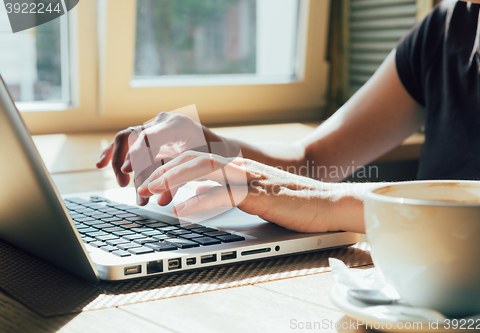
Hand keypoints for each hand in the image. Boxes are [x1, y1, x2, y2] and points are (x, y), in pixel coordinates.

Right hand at [96, 111, 223, 203]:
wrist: (215, 146)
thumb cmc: (210, 156)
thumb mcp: (198, 167)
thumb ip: (177, 182)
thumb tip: (158, 200)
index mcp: (177, 125)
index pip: (149, 137)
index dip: (135, 154)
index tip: (127, 172)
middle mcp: (162, 122)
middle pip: (133, 138)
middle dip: (127, 162)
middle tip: (125, 184)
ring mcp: (153, 126)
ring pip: (126, 140)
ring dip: (120, 162)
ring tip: (122, 183)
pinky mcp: (147, 134)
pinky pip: (126, 141)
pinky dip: (113, 152)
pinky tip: (100, 164)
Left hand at [137, 150, 365, 232]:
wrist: (329, 205)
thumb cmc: (294, 204)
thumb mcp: (253, 197)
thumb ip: (225, 193)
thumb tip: (198, 196)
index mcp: (239, 167)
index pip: (197, 158)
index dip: (170, 167)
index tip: (150, 180)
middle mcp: (242, 167)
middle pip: (194, 158)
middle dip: (163, 169)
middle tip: (141, 185)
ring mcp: (251, 178)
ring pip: (204, 168)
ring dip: (174, 177)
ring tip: (152, 190)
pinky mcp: (260, 194)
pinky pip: (224, 192)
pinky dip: (200, 199)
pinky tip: (184, 209)